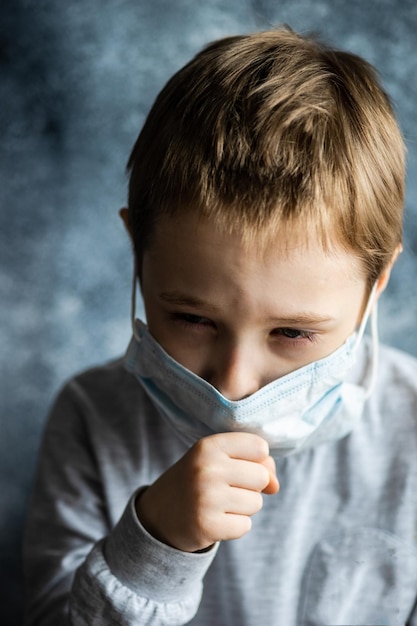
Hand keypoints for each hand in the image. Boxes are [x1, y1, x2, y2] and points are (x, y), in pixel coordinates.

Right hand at [135, 432, 278, 552]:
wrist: (159, 514)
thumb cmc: (199, 480)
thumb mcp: (219, 461)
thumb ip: (257, 463)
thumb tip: (275, 486)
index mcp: (208, 446)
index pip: (259, 447)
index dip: (255, 459)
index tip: (235, 465)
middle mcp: (206, 469)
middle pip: (262, 476)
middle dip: (250, 486)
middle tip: (224, 488)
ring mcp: (206, 498)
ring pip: (256, 503)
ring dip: (242, 507)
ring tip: (218, 504)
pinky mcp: (207, 526)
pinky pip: (245, 526)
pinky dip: (234, 526)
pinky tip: (214, 520)